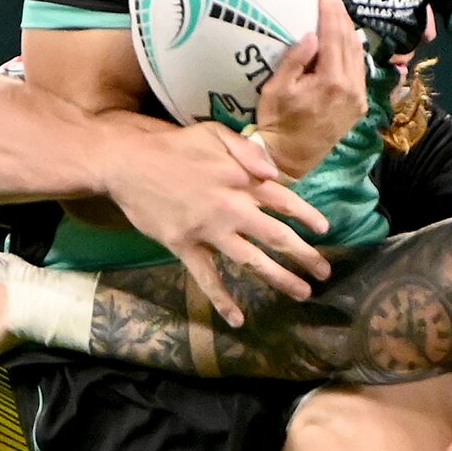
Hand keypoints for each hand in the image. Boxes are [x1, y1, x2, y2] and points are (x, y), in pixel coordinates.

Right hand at [97, 118, 330, 324]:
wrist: (126, 163)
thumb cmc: (171, 146)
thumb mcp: (213, 132)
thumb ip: (247, 149)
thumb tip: (275, 173)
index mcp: (242, 179)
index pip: (285, 201)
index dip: (308, 217)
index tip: (325, 231)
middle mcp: (232, 208)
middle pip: (277, 236)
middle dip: (305, 256)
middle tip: (325, 272)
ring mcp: (210, 230)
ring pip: (253, 260)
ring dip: (280, 279)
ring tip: (302, 294)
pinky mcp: (186, 246)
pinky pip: (208, 278)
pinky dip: (223, 300)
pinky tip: (238, 318)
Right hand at [256, 0, 368, 178]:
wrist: (291, 158)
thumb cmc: (277, 123)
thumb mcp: (276, 90)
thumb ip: (294, 61)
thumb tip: (311, 35)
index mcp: (330, 82)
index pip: (333, 38)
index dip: (330, 14)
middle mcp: (350, 89)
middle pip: (349, 43)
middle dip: (341, 18)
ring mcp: (358, 99)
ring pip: (358, 57)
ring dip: (349, 33)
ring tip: (339, 15)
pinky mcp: (359, 106)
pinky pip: (360, 72)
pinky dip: (354, 52)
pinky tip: (347, 41)